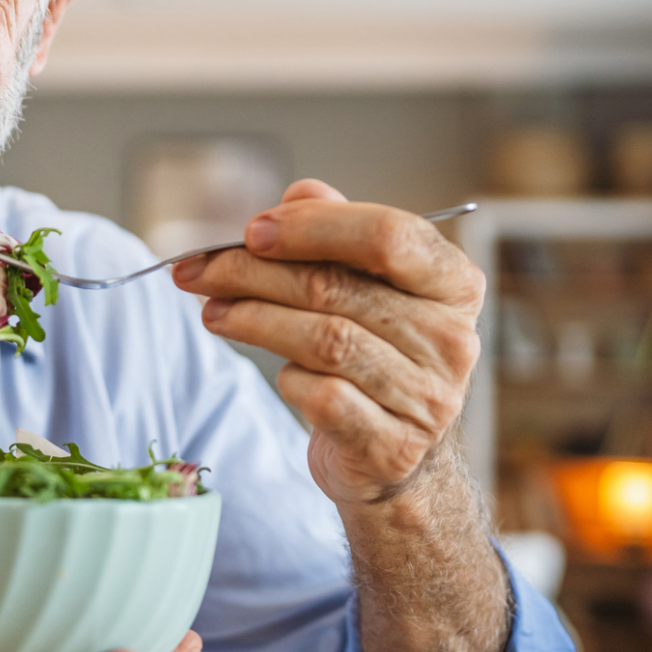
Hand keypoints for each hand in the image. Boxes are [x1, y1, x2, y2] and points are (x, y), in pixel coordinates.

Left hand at [172, 179, 484, 505]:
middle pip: (337, 288)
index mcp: (453, 283)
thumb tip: (299, 195)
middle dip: (253, 273)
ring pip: (324, 341)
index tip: (251, 231)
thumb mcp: (365, 287)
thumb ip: (337, 234)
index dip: (313, 227)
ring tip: (212, 311)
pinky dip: (288, 379)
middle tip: (198, 270)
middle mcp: (450, 339)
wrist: (394, 456)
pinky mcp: (392, 445)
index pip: (389, 235)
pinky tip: (276, 370)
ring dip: (253, 320)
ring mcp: (427, 397)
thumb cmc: (375, 355)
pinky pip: (322, 397)